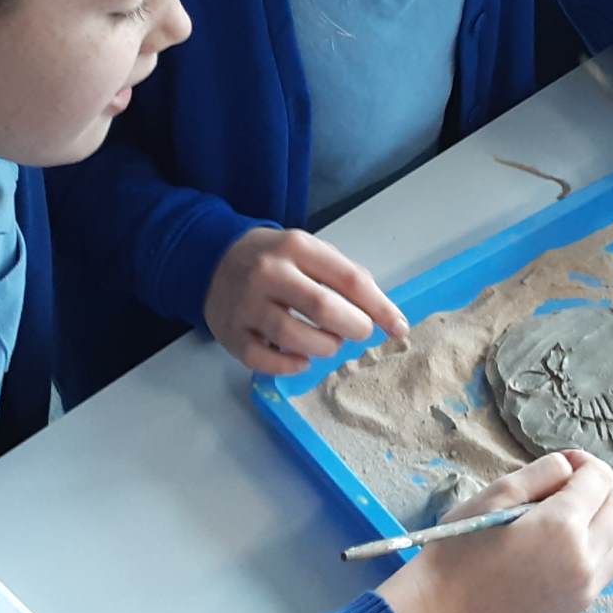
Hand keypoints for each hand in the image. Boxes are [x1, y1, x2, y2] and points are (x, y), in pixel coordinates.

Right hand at [203, 227, 408, 376]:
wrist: (214, 259)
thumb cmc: (275, 259)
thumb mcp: (308, 251)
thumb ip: (343, 275)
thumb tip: (384, 312)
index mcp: (297, 247)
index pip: (350, 280)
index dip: (380, 308)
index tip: (399, 328)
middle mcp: (269, 272)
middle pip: (324, 308)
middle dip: (354, 328)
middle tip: (359, 332)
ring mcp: (246, 304)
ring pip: (295, 337)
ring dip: (324, 347)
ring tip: (330, 343)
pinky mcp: (230, 333)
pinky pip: (265, 361)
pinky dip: (290, 365)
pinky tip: (301, 359)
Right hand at [376, 452, 612, 612]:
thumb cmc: (457, 554)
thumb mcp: (492, 497)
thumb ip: (538, 474)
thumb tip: (569, 468)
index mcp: (562, 526)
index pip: (600, 479)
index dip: (585, 461)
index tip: (564, 462)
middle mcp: (585, 558)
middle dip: (603, 485)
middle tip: (571, 483)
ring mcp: (586, 588)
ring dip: (608, 519)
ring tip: (572, 516)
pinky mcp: (579, 608)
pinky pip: (608, 567)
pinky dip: (600, 547)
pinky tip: (564, 546)